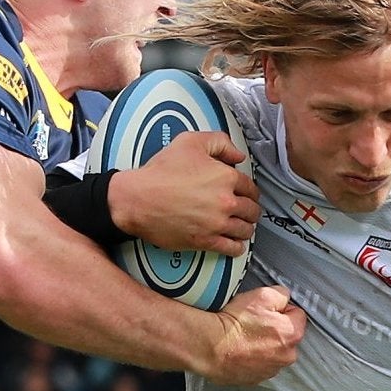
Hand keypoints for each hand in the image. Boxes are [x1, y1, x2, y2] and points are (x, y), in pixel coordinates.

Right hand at [109, 131, 258, 257]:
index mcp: (226, 177)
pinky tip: (235, 244)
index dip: (249, 191)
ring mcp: (217, 224)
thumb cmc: (160, 172)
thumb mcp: (190, 142)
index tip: (246, 194)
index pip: (250, 188)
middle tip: (245, 211)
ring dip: (245, 228)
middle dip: (250, 210)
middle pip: (251, 210)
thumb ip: (219, 142)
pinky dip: (237, 247)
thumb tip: (237, 156)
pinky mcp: (206, 241)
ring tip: (241, 226)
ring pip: (245, 230)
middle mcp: (226, 202)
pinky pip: (232, 248)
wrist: (139, 199)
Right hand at [203, 284, 305, 384]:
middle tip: (253, 322)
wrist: (211, 347)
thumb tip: (284, 298)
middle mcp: (287, 356)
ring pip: (272, 351)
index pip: (296, 314)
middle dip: (274, 328)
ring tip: (244, 337)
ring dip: (262, 344)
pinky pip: (258, 364)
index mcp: (293, 334)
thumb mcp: (262, 295)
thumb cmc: (236, 324)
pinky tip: (239, 349)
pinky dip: (251, 357)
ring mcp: (271, 370)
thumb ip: (281, 294)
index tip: (265, 309)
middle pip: (286, 335)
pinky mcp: (255, 379)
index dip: (280, 308)